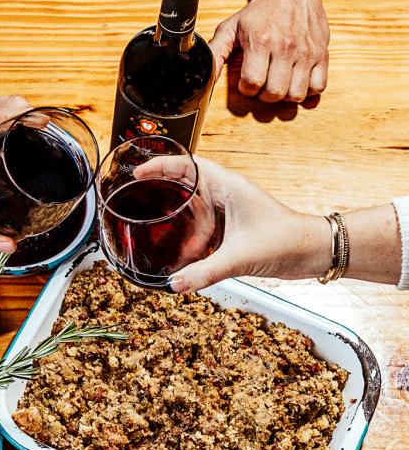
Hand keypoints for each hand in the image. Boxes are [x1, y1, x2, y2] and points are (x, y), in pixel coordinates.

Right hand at [133, 155, 330, 291]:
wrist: (314, 252)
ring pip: (193, 199)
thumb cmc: (287, 242)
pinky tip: (174, 240)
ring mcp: (230, 209)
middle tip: (135, 192)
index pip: (188, 164)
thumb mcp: (240, 257)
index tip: (138, 172)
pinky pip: (202, 219)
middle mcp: (227, 193)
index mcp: (228, 186)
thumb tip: (174, 284)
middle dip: (160, 182)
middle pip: (186, 178)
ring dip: (172, 203)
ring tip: (148, 212)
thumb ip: (205, 272)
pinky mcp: (232, 226)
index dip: (161, 165)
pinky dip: (185, 224)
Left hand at [208, 0, 329, 102]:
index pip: (252, 83)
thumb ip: (215, 52)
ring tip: (279, 83)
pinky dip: (307, 90)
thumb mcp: (231, 27)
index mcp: (261, 41)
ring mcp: (307, 52)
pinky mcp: (323, 54)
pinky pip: (319, 86)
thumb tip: (204, 76)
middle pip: (274, 93)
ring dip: (284, 95)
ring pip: (296, 94)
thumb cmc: (259, 11)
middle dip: (263, 95)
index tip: (247, 81)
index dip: (246, 89)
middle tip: (262, 85)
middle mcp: (286, 47)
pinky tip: (296, 81)